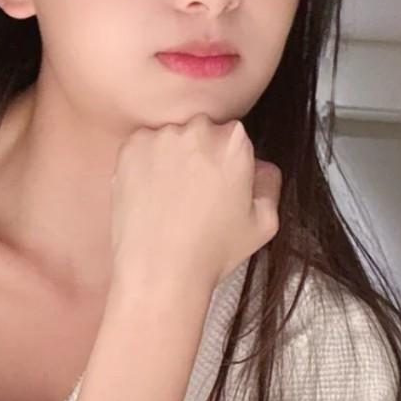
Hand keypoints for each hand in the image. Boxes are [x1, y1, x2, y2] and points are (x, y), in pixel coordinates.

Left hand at [109, 114, 281, 289]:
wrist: (160, 270)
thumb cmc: (212, 251)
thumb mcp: (265, 223)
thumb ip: (269, 183)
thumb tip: (259, 166)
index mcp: (234, 143)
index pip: (234, 136)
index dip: (227, 161)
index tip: (220, 183)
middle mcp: (197, 130)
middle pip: (202, 131)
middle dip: (200, 154)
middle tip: (194, 194)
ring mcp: (161, 137)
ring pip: (171, 138)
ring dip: (172, 158)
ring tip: (170, 199)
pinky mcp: (130, 148)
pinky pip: (143, 147)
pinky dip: (146, 164)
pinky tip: (152, 196)